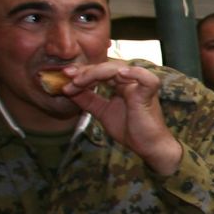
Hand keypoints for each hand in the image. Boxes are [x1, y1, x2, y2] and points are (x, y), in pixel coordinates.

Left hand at [63, 59, 184, 175]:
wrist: (148, 147)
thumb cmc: (130, 130)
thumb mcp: (102, 112)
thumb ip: (88, 100)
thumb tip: (67, 89)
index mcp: (121, 84)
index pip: (100, 71)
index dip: (83, 71)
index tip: (64, 76)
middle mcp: (131, 82)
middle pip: (106, 67)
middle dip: (85, 70)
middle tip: (67, 76)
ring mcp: (140, 86)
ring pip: (118, 69)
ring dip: (96, 73)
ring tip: (79, 81)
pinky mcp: (148, 94)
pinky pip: (146, 79)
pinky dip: (135, 73)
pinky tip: (119, 74)